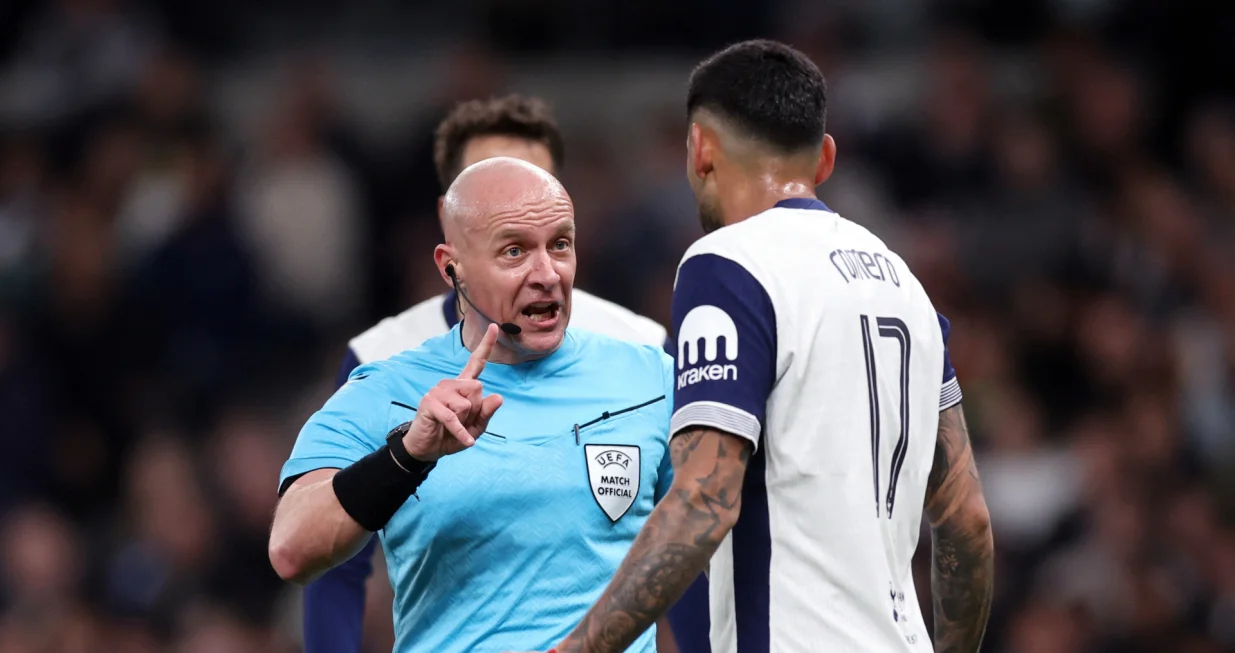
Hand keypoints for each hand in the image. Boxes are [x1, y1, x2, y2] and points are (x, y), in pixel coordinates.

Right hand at [401, 323, 503, 461]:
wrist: (427, 449)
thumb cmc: (451, 436)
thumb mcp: (476, 427)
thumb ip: (487, 412)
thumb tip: (498, 397)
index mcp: (462, 386)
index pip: (477, 362)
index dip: (486, 345)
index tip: (495, 326)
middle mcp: (450, 384)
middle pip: (478, 388)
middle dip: (475, 410)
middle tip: (462, 421)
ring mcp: (438, 391)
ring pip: (466, 403)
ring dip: (465, 421)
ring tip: (452, 427)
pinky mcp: (430, 402)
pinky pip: (454, 418)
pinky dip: (461, 433)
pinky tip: (466, 442)